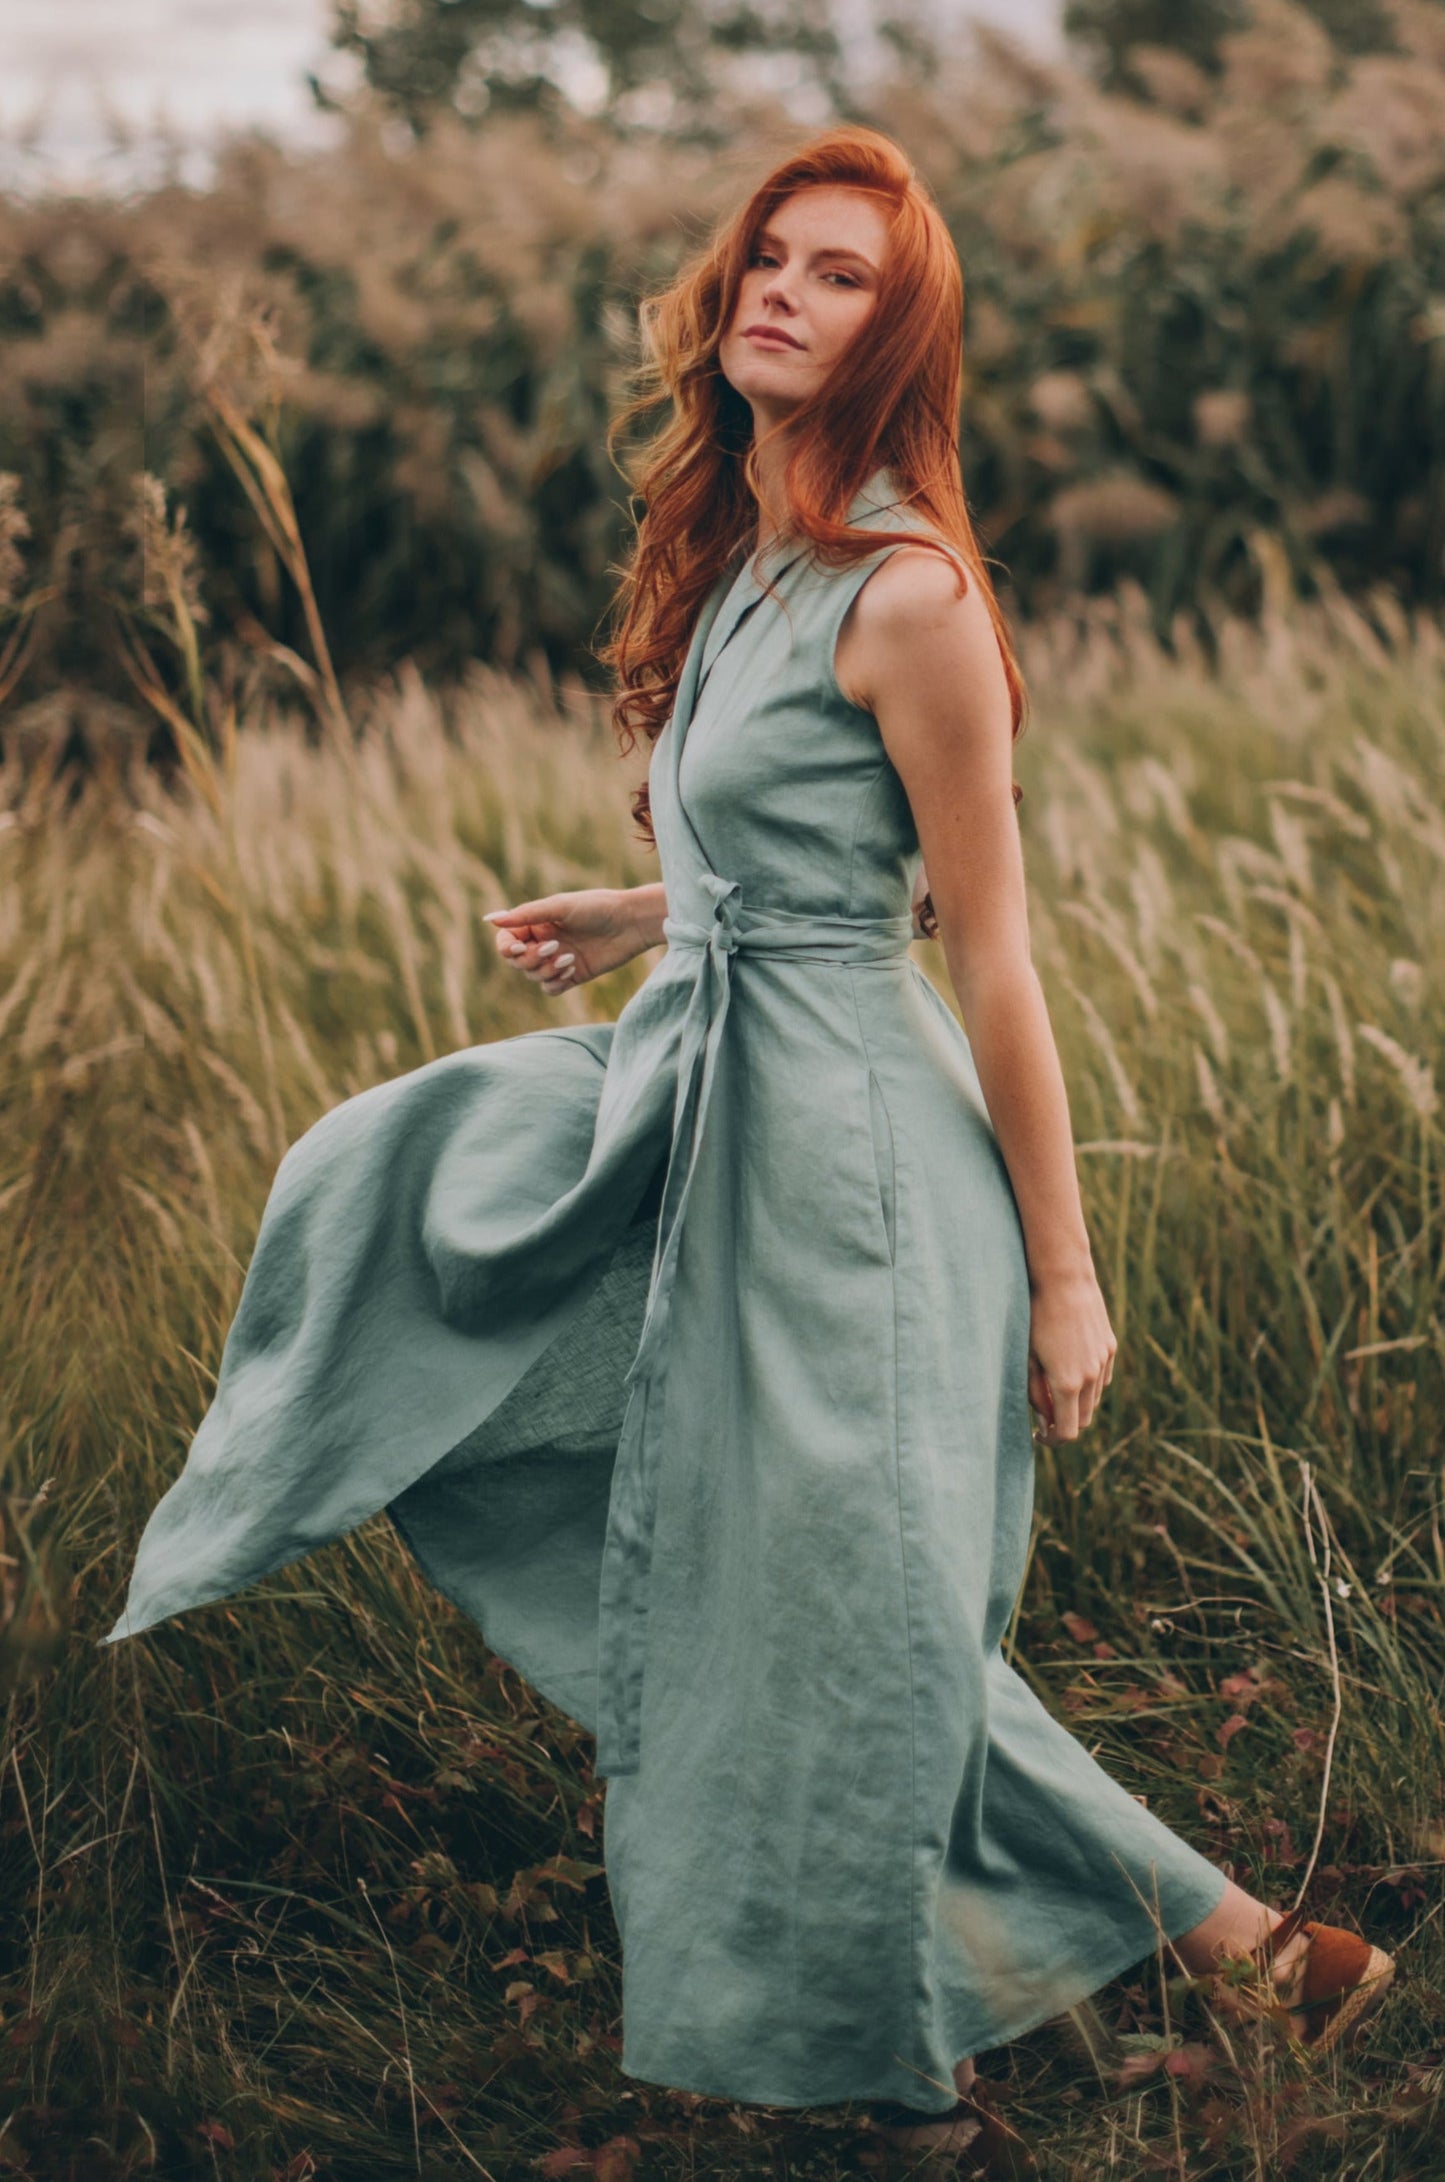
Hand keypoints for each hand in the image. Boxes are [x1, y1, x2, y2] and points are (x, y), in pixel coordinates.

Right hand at [484, 887, 660, 994]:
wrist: (630, 923)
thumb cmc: (596, 907)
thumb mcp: (559, 907)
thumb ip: (525, 914)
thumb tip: (490, 919)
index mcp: (535, 923)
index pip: (506, 941)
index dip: (506, 948)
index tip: (517, 948)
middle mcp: (542, 942)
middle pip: (517, 962)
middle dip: (530, 959)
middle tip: (554, 947)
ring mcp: (556, 960)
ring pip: (532, 977)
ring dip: (546, 970)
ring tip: (568, 958)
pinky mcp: (571, 975)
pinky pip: (550, 988)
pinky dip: (555, 982)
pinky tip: (572, 969)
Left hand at [1026, 1266, 1116, 1442]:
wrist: (1064, 1279)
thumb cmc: (1036, 1317)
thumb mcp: (1028, 1358)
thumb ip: (1035, 1393)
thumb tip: (1044, 1421)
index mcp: (1067, 1384)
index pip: (1068, 1432)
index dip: (1053, 1440)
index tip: (1039, 1435)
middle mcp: (1091, 1377)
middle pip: (1083, 1420)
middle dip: (1065, 1423)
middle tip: (1044, 1416)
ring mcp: (1103, 1362)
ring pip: (1094, 1399)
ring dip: (1077, 1404)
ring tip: (1055, 1389)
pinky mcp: (1110, 1347)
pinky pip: (1101, 1378)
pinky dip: (1088, 1384)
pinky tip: (1071, 1369)